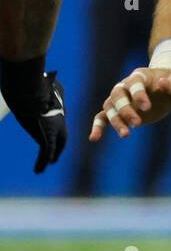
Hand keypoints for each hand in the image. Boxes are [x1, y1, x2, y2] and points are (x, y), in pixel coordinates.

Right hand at [0, 57, 66, 173]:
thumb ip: (48, 84)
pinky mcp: (46, 138)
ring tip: (41, 169)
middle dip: (56, 149)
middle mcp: (59, 123)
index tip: (54, 141)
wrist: (30, 92)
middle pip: (60, 140)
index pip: (60, 126)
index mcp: (58, 111)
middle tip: (52, 158)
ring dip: (46, 159)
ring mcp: (54, 131)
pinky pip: (45, 154)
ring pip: (52, 149)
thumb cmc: (34, 86)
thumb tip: (49, 79)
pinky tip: (38, 171)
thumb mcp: (44, 83)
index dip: (57, 135)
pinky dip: (42, 162)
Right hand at [90, 65, 170, 141]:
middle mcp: (125, 85)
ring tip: (126, 135)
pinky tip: (94, 138)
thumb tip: (162, 83)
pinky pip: (102, 117)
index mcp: (140, 76)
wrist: (168, 89)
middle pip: (117, 95)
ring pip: (109, 107)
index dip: (138, 94)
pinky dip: (98, 127)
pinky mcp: (119, 112)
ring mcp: (121, 99)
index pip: (133, 83)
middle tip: (137, 123)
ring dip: (115, 121)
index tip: (147, 108)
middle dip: (125, 109)